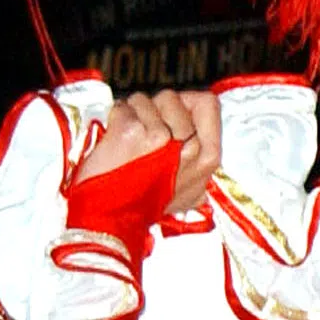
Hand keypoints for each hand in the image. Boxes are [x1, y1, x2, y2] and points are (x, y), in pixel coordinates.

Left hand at [76, 89, 222, 213]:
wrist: (111, 221)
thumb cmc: (144, 207)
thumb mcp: (188, 195)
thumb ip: (199, 175)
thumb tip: (205, 166)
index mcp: (207, 158)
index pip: (208, 103)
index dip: (187, 102)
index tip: (172, 115)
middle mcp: (188, 146)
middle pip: (172, 97)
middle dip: (154, 108)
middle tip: (144, 135)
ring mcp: (161, 138)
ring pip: (145, 99)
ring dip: (133, 113)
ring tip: (129, 141)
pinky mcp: (132, 133)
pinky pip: (123, 107)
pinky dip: (115, 118)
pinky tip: (115, 140)